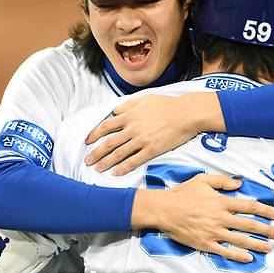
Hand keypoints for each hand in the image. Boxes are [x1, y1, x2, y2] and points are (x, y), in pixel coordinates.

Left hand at [85, 93, 222, 174]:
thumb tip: (114, 111)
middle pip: (109, 142)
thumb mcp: (144, 99)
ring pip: (119, 153)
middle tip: (87, 161)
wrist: (186, 114)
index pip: (106, 126)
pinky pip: (134, 160)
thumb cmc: (167, 105)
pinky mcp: (152, 149)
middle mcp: (132, 128)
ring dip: (106, 162)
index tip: (87, 141)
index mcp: (130, 115)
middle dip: (96, 153)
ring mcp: (142, 140)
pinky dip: (123, 167)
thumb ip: (128, 105)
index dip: (94, 134)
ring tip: (97, 169)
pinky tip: (115, 173)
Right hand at [132, 174, 273, 262]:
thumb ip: (222, 181)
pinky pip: (225, 252)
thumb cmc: (182, 193)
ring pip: (240, 240)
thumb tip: (239, 184)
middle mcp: (220, 218)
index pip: (248, 206)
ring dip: (257, 244)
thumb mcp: (201, 180)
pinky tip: (249, 258)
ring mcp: (213, 232)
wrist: (164, 210)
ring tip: (269, 247)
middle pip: (249, 225)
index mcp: (221, 202)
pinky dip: (238, 255)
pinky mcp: (205, 244)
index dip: (264, 210)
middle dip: (267, 230)